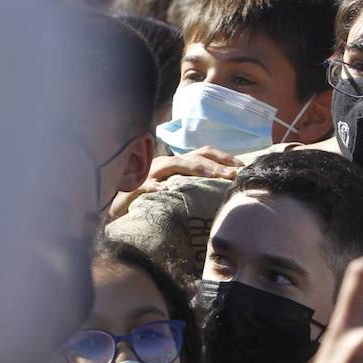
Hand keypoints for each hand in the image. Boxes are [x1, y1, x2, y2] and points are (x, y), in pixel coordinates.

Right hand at [108, 146, 241, 218]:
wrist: (120, 209)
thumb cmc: (153, 201)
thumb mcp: (177, 192)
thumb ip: (195, 187)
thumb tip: (224, 190)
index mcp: (177, 165)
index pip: (203, 153)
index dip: (223, 157)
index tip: (242, 166)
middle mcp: (165, 165)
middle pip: (193, 157)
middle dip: (215, 164)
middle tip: (233, 175)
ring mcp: (149, 174)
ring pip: (173, 165)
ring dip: (195, 169)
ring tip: (212, 177)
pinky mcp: (133, 187)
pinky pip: (145, 185)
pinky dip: (155, 186)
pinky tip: (165, 191)